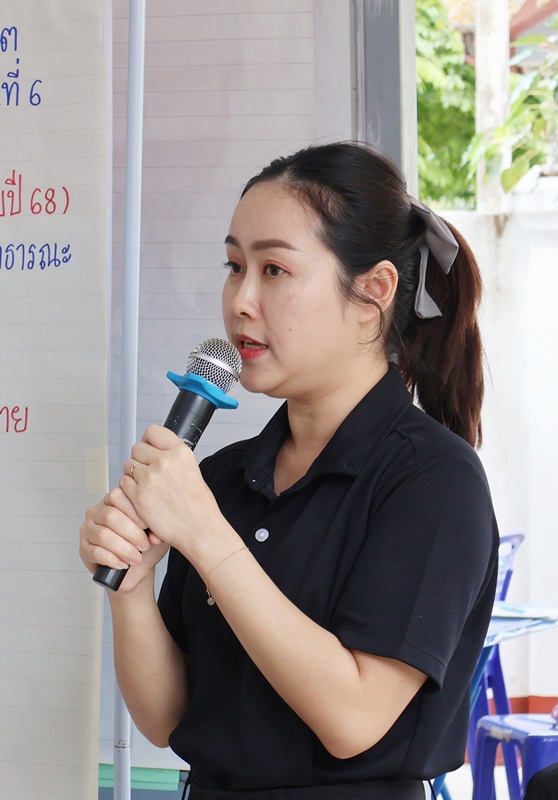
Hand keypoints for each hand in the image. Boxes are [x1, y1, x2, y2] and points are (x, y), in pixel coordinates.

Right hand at [79, 486, 168, 593]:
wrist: (137, 568)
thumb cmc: (144, 546)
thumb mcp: (154, 531)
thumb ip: (155, 525)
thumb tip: (155, 535)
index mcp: (112, 501)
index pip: (117, 495)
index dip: (133, 511)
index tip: (146, 525)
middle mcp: (96, 512)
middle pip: (110, 516)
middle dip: (131, 533)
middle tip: (144, 545)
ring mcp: (88, 530)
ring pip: (103, 535)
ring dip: (123, 548)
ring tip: (136, 558)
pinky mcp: (83, 548)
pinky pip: (95, 552)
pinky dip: (112, 559)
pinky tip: (122, 564)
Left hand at [118, 425, 227, 562]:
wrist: (199, 528)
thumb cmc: (198, 504)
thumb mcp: (192, 469)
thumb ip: (172, 457)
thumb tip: (153, 449)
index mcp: (180, 452)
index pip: (153, 431)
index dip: (148, 441)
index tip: (149, 449)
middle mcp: (165, 461)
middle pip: (137, 448)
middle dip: (139, 460)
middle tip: (148, 474)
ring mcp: (150, 477)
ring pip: (128, 466)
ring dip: (133, 476)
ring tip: (147, 488)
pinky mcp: (139, 495)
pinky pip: (123, 484)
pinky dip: (129, 491)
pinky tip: (142, 498)